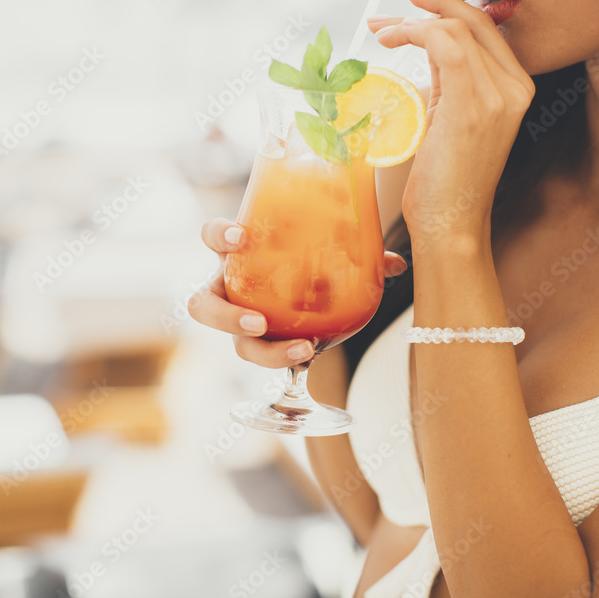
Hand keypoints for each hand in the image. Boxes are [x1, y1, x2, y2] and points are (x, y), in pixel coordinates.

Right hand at [188, 218, 408, 366]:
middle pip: (204, 306)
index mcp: (237, 254)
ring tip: (301, 351)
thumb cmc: (302, 256)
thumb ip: (356, 251)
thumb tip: (395, 263)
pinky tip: (311, 360)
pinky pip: (266, 357)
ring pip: (233, 344)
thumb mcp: (322, 246)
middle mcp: (229, 288)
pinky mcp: (260, 343)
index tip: (241, 238)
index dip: (220, 236)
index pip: (213, 237)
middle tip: (259, 323)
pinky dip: (288, 361)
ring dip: (262, 352)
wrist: (299, 282)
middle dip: (225, 317)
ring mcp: (241, 319)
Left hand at [368, 0, 534, 242]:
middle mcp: (515, 88)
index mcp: (516, 89)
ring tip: (382, 33)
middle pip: (472, 21)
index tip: (410, 8)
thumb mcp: (452, 117)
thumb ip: (451, 78)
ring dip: (411, 23)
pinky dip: (415, 33)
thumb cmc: (447, 181)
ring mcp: (498, 96)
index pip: (485, 28)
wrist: (452, 225)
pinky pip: (445, 45)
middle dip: (426, 7)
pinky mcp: (472, 106)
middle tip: (387, 17)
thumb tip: (432, 41)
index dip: (447, 9)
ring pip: (455, 29)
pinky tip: (392, 41)